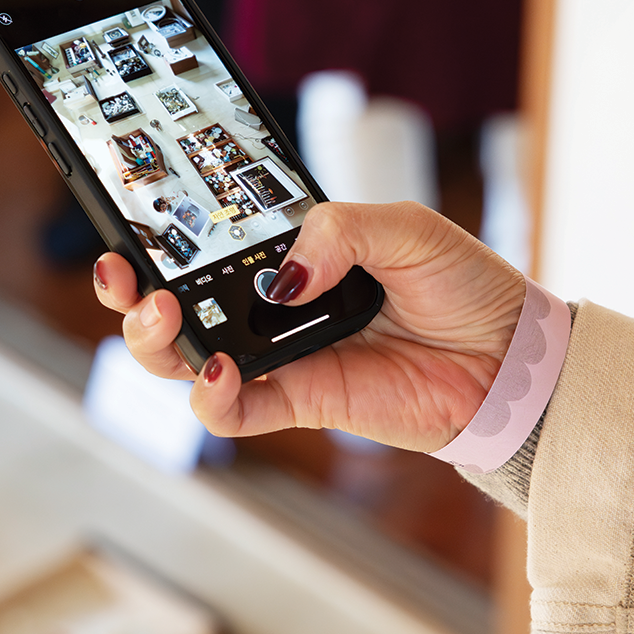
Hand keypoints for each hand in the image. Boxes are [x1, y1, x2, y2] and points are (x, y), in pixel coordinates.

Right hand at [93, 202, 525, 451]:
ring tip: (164, 315)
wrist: (508, 357)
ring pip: (183, 360)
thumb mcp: (403, 226)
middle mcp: (270, 307)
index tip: (125, 221)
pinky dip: (211, 396)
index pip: (202, 245)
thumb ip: (336, 231)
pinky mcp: (297, 402)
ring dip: (156, 341)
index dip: (155, 236)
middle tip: (126, 273)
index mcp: (287, 255)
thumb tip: (282, 277)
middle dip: (131, 291)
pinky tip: (220, 369)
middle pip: (172, 305)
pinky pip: (231, 412)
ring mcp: (277, 357)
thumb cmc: (460, 284)